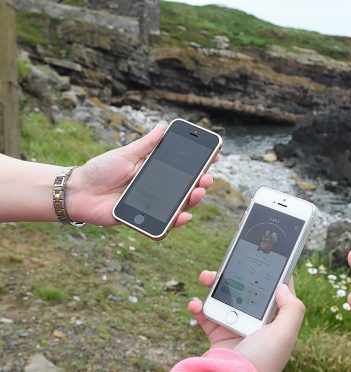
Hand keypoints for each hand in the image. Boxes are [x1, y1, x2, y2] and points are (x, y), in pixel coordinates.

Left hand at [65, 125, 218, 225]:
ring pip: (179, 203)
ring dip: (193, 199)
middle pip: (185, 187)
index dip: (199, 164)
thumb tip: (163, 127)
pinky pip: (164, 221)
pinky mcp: (144, 218)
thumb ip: (146, 144)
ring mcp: (152, 204)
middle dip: (201, 182)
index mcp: (154, 170)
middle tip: (207, 178)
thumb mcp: (124, 154)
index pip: (182, 167)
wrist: (78, 192)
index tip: (214, 157)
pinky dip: (176, 220)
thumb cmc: (99, 170)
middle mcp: (157, 187)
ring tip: (198, 192)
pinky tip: (184, 215)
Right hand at [188, 270, 305, 371]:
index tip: (267, 254)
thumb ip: (292, 308)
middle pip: (248, 289)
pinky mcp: (217, 335)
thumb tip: (283, 285)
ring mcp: (236, 328)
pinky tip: (195, 304)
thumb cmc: (261, 361)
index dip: (274, 273)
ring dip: (214, 284)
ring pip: (226, 297)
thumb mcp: (285, 334)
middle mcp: (257, 324)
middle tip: (229, 262)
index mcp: (276, 322)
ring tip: (205, 277)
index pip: (278, 292)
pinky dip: (198, 306)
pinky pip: (206, 315)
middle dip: (237, 273)